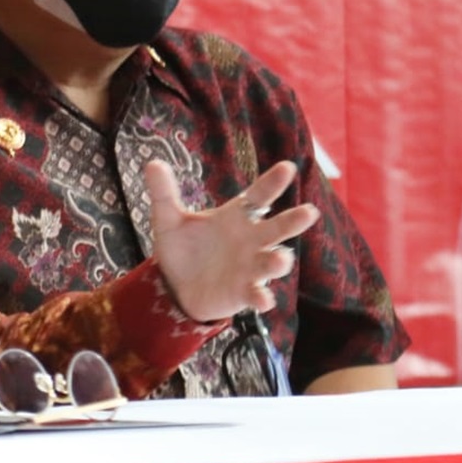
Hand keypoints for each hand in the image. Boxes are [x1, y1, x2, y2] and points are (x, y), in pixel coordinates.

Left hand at [146, 159, 319, 322]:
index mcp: (235, 217)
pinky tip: (262, 299)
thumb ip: (163, 193)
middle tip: (309, 212)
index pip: (257, 196)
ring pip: (272, 262)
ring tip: (280, 258)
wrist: (176, 285)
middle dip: (292, 221)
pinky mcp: (243, 292)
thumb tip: (153, 163)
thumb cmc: (182, 247)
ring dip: (278, 261)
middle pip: (276, 229)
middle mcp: (250, 241)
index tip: (287, 167)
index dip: (272, 183)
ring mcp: (250, 267)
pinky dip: (261, 296)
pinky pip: (257, 294)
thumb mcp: (168, 219)